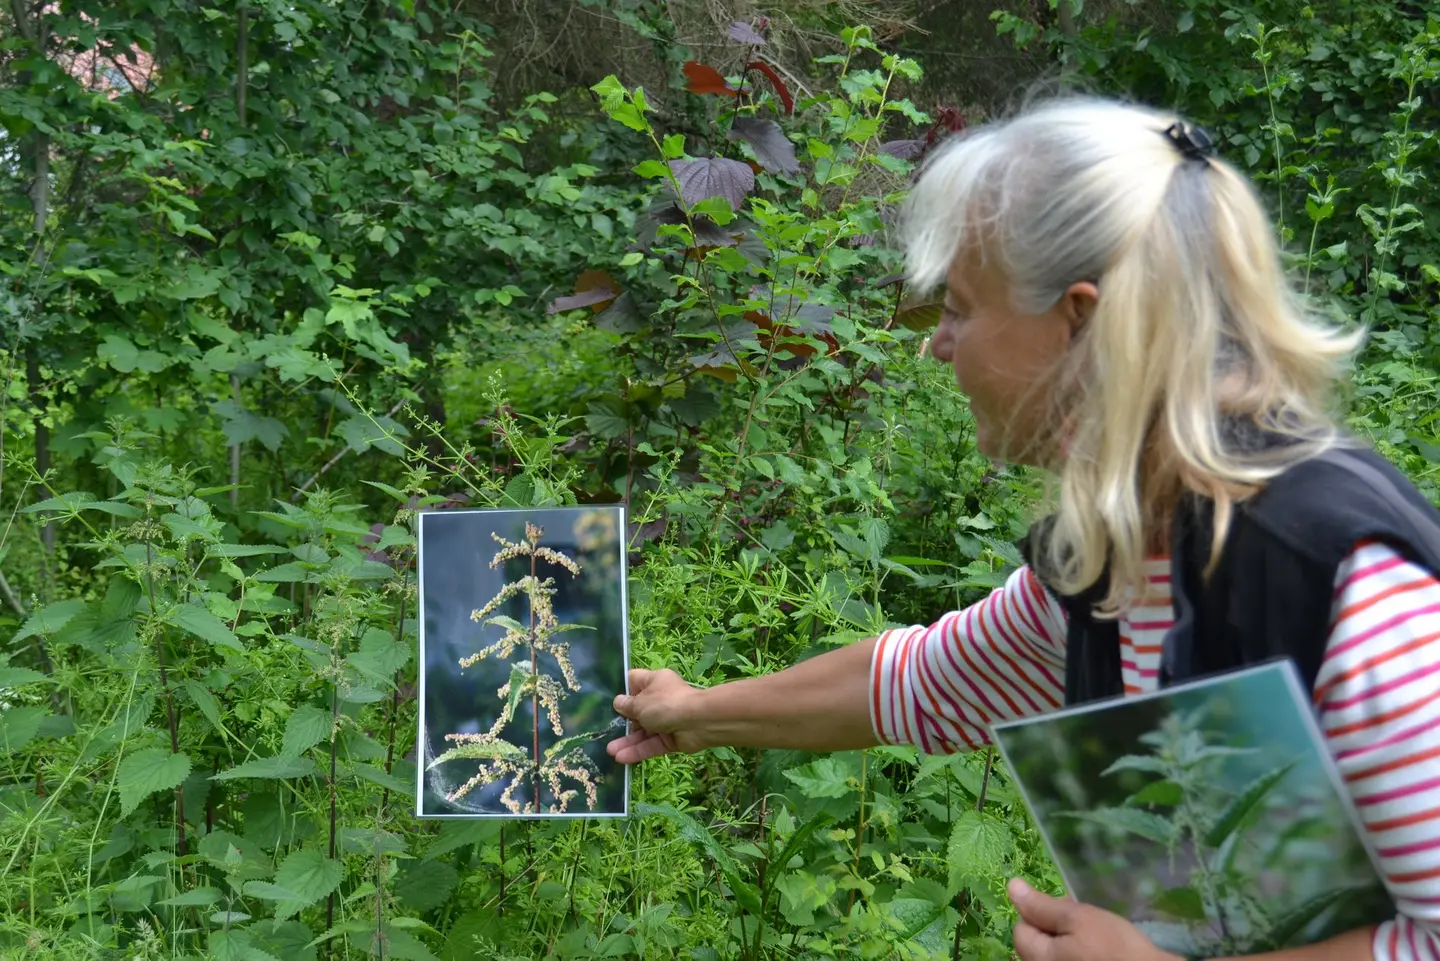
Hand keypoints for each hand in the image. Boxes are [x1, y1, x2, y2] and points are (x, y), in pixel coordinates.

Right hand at [606, 668, 706, 763]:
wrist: (699, 722)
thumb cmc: (665, 704)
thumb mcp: (640, 703)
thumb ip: (627, 705)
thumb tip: (617, 703)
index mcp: (654, 682)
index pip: (634, 682)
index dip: (621, 690)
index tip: (606, 701)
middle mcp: (659, 699)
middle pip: (637, 710)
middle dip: (622, 722)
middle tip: (604, 731)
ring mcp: (665, 720)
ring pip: (643, 731)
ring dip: (627, 741)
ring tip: (609, 751)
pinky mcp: (670, 739)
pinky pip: (651, 744)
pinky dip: (638, 750)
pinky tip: (621, 758)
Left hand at [1008, 878, 1180, 960]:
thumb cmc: (1114, 947)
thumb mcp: (1078, 919)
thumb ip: (1041, 905)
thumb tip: (1011, 886)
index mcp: (1036, 958)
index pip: (1021, 928)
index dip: (1041, 911)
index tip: (1069, 907)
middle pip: (1035, 943)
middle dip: (1053, 926)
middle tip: (1083, 921)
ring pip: (1053, 953)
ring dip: (1066, 940)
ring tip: (1094, 936)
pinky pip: (1068, 960)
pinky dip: (1078, 953)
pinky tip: (1098, 951)